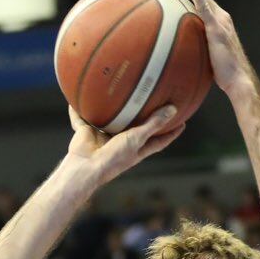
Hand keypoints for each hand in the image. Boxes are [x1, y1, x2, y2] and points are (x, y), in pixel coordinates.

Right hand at [66, 105, 185, 184]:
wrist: (85, 168)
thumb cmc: (113, 158)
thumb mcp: (136, 139)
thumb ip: (153, 125)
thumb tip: (173, 109)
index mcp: (136, 148)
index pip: (159, 140)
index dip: (171, 132)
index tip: (182, 122)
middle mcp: (121, 143)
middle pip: (135, 128)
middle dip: (142, 116)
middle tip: (153, 99)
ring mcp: (103, 138)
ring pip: (109, 120)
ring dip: (111, 109)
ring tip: (116, 90)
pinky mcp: (86, 133)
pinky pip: (81, 118)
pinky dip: (77, 110)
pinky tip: (77, 95)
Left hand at [164, 0, 253, 96]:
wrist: (238, 80)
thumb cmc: (222, 75)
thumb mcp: (205, 59)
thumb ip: (195, 51)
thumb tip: (178, 58)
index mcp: (214, 23)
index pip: (196, 2)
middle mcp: (218, 16)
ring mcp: (218, 20)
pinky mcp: (217, 27)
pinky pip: (205, 6)